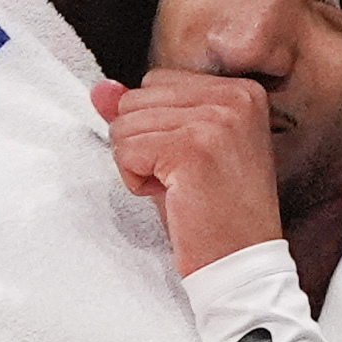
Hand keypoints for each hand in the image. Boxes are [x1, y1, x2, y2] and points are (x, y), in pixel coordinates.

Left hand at [94, 70, 282, 273]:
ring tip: (179, 188)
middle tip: (183, 178)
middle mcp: (234, 97)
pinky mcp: (192, 148)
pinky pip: (126, 151)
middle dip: (142, 144)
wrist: (240, 260)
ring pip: (124, 124)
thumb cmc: (213, 211)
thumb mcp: (178, 150)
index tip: (190, 161)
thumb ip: (141, 113)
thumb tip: (101, 89)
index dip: (156, 127)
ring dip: (138, 164)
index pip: (157, 81)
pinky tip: (171, 196)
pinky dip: (135, 181)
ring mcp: (215, 120)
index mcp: (240, 91)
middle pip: (136, 99)